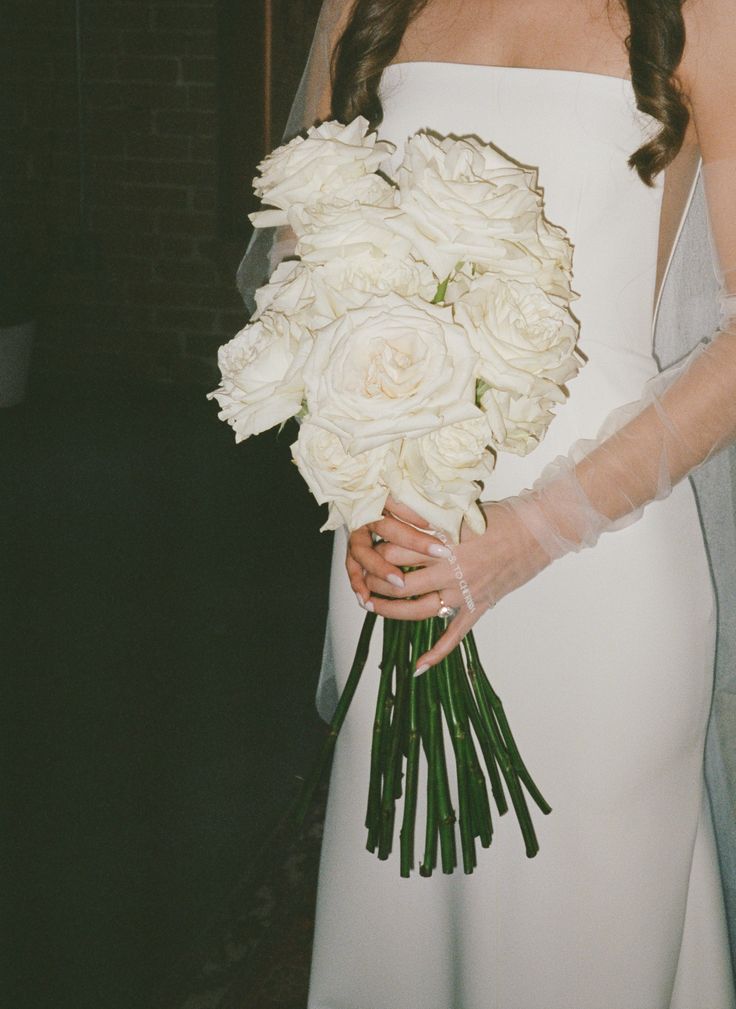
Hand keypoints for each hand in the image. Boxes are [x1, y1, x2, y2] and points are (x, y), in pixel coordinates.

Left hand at [345, 498, 551, 671]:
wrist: (540, 530)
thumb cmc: (502, 516)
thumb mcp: (459, 509)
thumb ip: (427, 514)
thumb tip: (393, 507)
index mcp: (443, 541)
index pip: (396, 550)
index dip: (375, 550)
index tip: (363, 547)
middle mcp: (450, 569)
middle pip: (399, 581)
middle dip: (375, 581)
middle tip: (360, 579)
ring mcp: (465, 591)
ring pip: (418, 609)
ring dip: (391, 611)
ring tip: (372, 607)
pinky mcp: (479, 605)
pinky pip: (455, 635)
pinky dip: (436, 653)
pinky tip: (417, 668)